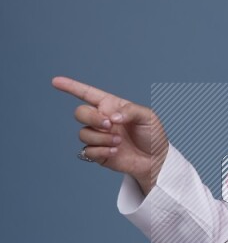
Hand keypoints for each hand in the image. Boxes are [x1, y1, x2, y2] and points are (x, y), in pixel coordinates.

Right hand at [52, 76, 168, 195]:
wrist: (155, 161)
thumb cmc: (152, 135)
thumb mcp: (148, 117)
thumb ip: (130, 111)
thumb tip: (112, 116)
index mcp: (111, 106)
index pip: (87, 93)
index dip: (71, 87)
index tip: (55, 81)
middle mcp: (101, 119)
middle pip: (80, 112)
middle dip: (93, 118)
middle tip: (110, 125)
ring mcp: (98, 137)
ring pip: (83, 133)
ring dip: (101, 138)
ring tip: (119, 142)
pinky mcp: (97, 153)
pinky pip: (87, 150)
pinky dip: (101, 151)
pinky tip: (115, 152)